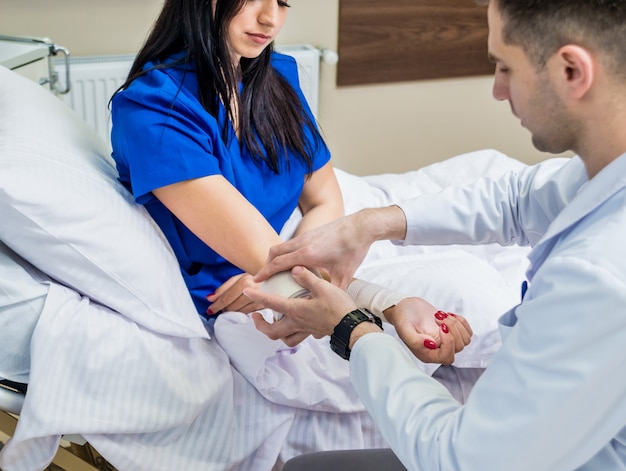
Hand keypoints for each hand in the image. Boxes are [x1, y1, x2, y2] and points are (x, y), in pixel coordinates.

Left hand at [207, 273, 263, 314]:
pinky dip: (241, 312)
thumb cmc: (253, 277)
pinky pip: (247, 313)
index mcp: (245, 281)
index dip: (217, 305)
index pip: (227, 298)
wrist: (274, 278)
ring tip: (233, 305)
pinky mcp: (264, 306)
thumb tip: (210, 298)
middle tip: (223, 307)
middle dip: (224, 308)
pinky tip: (242, 307)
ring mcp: (260, 300)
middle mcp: (253, 291)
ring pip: (239, 312)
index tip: (210, 310)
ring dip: (233, 311)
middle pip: (232, 307)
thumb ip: (223, 288)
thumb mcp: (238, 278)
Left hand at [245, 266, 357, 346]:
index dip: (256, 296)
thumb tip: (294, 269)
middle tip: (255, 315)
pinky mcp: (314, 332)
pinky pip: (299, 337)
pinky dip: (292, 334)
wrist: (352, 326)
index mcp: (296, 310)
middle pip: (272, 331)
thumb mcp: (323, 287)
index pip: (270, 303)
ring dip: (274, 332)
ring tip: (272, 323)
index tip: (247, 290)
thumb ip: (307, 278)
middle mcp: (298, 323)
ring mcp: (306, 330)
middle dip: (260, 325)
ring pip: (285, 339)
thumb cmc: (338, 307)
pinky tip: (295, 325)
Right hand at [254, 213, 372, 289]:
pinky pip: (292, 242)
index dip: (265, 272)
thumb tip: (331, 306)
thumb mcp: (344, 274)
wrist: (361, 227)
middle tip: (265, 277)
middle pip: (274, 252)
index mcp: (307, 254)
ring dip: (276, 257)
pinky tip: (295, 262)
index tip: (256, 281)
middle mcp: (303, 243)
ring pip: (283, 245)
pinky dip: (287, 252)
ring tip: (278, 270)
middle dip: (266, 264)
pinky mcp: (312, 232)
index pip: (278, 263)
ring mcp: (306, 236)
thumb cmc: (353, 249)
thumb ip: (334, 290)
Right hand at [385, 298, 472, 364]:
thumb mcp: (404, 328)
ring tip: (441, 315)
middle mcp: (438, 350)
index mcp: (426, 354)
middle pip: (458, 347)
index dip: (449, 343)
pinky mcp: (452, 332)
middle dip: (452, 329)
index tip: (441, 327)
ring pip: (465, 340)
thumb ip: (414, 340)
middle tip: (437, 317)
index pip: (446, 356)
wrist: (406, 307)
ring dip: (456, 324)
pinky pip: (467, 332)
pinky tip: (449, 315)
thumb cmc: (403, 317)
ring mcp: (446, 341)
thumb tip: (430, 345)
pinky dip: (462, 322)